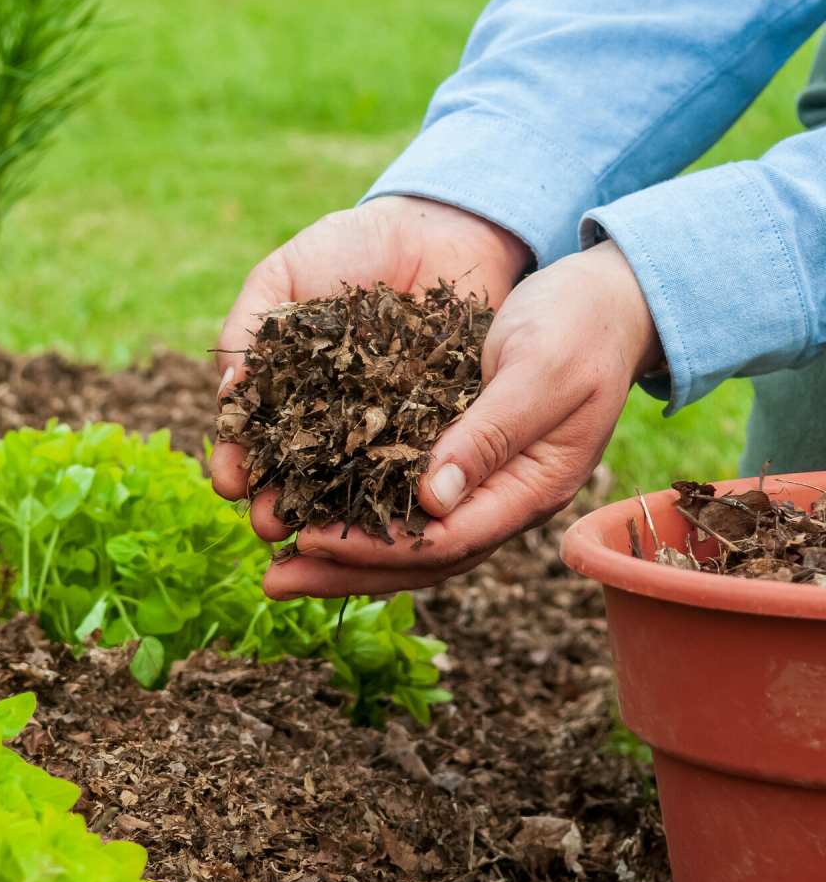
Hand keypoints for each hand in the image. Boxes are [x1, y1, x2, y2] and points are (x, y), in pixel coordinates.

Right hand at [210, 195, 530, 508]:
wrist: (436, 226)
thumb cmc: (350, 246)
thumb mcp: (283, 275)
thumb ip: (249, 330)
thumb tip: (228, 392)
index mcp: (285, 391)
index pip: (252, 437)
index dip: (236, 461)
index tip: (228, 481)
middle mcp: (329, 419)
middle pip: (297, 473)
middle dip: (278, 503)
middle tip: (269, 526)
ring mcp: (381, 427)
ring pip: (351, 481)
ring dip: (330, 513)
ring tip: (315, 534)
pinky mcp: (434, 427)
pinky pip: (412, 463)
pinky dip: (396, 489)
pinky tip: (381, 512)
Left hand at [262, 239, 662, 597]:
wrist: (607, 299)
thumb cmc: (580, 324)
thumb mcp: (540, 369)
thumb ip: (490, 433)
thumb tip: (431, 500)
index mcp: (530, 489)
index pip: (445, 541)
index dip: (376, 547)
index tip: (309, 540)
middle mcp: (502, 500)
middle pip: (417, 558)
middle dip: (343, 571)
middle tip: (273, 582)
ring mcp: (482, 485)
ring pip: (406, 537)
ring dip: (342, 555)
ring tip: (277, 563)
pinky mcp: (459, 459)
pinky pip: (402, 501)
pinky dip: (356, 511)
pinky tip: (310, 508)